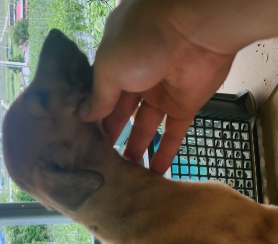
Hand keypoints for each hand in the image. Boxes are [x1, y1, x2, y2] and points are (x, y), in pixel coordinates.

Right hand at [80, 0, 235, 173]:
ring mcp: (162, 92)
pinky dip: (165, 154)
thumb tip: (84, 117)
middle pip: (122, 115)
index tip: (82, 146)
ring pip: (146, 128)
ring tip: (123, 178)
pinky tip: (154, 175)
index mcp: (115, 62)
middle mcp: (137, 77)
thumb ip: (99, 96)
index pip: (100, 96)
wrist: (195, 30)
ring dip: (136, 151)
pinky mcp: (185, 105)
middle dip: (112, 139)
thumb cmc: (144, 41)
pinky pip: (173, 134)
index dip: (92, 120)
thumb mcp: (109, 67)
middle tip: (101, 166)